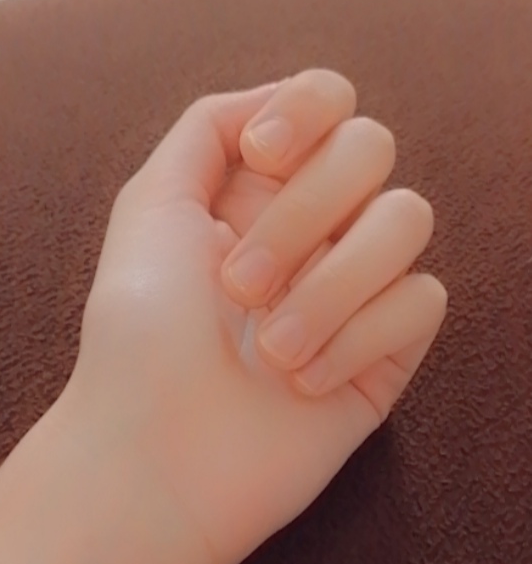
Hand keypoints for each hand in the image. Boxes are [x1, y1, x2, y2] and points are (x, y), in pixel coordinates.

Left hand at [64, 70, 446, 563]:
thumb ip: (209, 130)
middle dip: (304, 214)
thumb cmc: (140, 341)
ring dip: (332, 286)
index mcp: (257, 195)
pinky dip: (360, 340)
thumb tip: (275, 104)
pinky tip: (304, 386)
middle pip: (373, 150)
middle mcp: (312, 235)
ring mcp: (353, 295)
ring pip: (409, 222)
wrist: (158, 458)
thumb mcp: (151, 208)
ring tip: (272, 352)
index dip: (310, 112)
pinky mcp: (386, 357)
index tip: (262, 158)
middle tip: (238, 288)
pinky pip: (422, 302)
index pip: (331, 104)